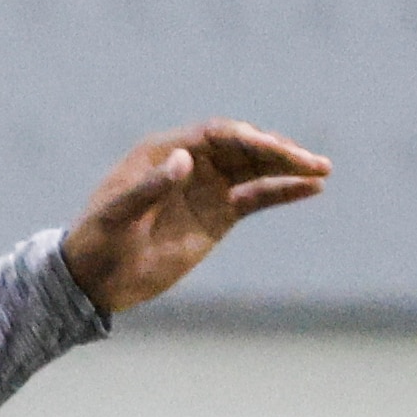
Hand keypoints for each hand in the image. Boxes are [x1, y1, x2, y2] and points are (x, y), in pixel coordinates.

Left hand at [59, 122, 331, 316]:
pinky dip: (283, 192)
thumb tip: (185, 159)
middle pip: (243, 148)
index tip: (274, 150)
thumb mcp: (116, 215)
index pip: (215, 135)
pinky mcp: (218, 216)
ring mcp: (207, 189)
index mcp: (163, 152)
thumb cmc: (96, 242)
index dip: (246, 139)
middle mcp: (191, 163)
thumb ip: (149, 188)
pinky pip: (256, 197)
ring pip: (255, 169)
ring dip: (288, 167)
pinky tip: (311, 188)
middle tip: (311, 161)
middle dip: (278, 152)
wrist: (94, 280)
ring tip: (322, 170)